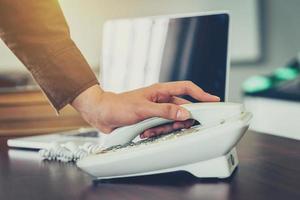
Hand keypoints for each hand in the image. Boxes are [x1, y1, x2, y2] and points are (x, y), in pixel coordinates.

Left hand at [72, 81, 219, 137]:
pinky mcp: (150, 120)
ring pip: (171, 121)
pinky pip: (161, 128)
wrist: (103, 114)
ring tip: (149, 130)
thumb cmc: (119, 106)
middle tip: (171, 127)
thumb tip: (185, 114)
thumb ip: (165, 112)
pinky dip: (155, 133)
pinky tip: (144, 133)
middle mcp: (160, 100)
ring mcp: (155, 110)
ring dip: (162, 129)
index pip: (186, 89)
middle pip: (181, 110)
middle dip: (177, 121)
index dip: (201, 94)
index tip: (213, 100)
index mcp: (160, 91)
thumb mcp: (143, 109)